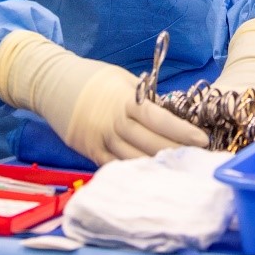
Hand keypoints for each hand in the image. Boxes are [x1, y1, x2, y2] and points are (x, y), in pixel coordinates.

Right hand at [0, 32, 208, 165]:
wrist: (52, 83)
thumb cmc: (93, 78)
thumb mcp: (121, 80)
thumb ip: (142, 100)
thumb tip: (169, 116)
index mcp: (123, 100)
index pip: (157, 118)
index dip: (181, 131)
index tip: (202, 140)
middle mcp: (112, 122)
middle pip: (149, 143)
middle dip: (176, 152)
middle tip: (199, 159)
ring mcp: (99, 139)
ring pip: (133, 158)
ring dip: (158, 166)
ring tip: (180, 170)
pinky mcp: (88, 150)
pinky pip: (114, 165)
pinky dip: (133, 171)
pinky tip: (151, 176)